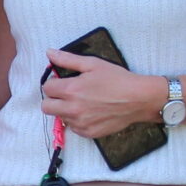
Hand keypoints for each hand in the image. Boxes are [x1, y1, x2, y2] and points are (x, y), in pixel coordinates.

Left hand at [37, 49, 167, 139]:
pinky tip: (90, 112)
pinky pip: (73, 128)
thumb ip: (68, 59)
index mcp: (71, 90)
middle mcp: (72, 109)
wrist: (138, 99)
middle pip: (46, 107)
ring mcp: (80, 123)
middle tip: (67, 94)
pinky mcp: (88, 133)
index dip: (53, 83)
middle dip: (53, 98)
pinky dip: (77, 121)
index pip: (47, 88)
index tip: (62, 82)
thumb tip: (49, 53)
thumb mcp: (92, 64)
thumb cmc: (117, 79)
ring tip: (83, 102)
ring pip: (60, 117)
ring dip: (65, 110)